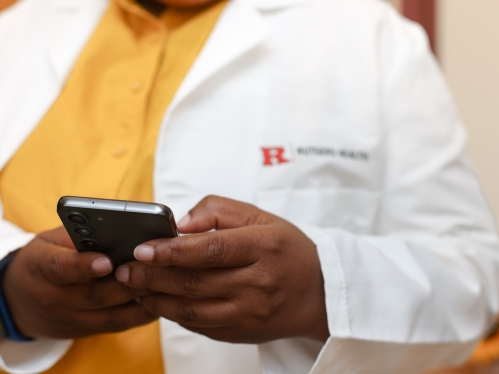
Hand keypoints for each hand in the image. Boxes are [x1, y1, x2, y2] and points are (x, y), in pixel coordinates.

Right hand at [3, 227, 155, 338]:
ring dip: (141, 300)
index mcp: (41, 267)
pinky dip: (141, 313)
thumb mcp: (50, 240)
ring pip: (112, 314)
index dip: (84, 266)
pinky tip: (160, 298)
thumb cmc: (44, 259)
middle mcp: (55, 298)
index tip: (106, 261)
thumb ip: (79, 235)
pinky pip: (118, 324)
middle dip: (128, 282)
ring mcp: (71, 318)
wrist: (19, 301)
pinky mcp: (87, 330)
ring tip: (165, 282)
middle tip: (155, 267)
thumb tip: (119, 225)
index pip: (61, 268)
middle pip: (95, 294)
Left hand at [115, 196, 328, 343]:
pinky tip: (158, 301)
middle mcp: (257, 283)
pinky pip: (200, 325)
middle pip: (195, 282)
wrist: (318, 292)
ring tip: (132, 286)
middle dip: (152, 276)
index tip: (142, 249)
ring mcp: (249, 313)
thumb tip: (180, 225)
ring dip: (156, 299)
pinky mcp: (242, 333)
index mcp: (264, 247)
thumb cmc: (286, 248)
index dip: (173, 250)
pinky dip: (173, 314)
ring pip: (192, 310)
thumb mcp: (260, 216)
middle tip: (124, 269)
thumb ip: (218, 211)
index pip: (211, 249)